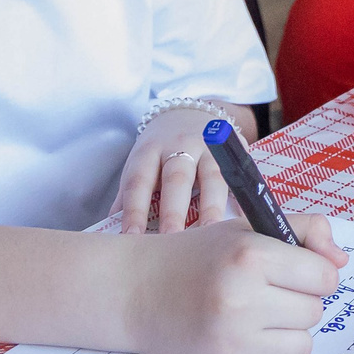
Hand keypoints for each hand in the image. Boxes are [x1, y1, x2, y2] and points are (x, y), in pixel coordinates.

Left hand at [113, 102, 251, 233]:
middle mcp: (180, 146)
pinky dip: (241, 199)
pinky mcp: (234, 151)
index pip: (139, 181)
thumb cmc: (159, 150)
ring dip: (211, 207)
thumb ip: (127, 197)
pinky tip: (241, 222)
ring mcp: (210, 148)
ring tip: (209, 235)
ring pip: (212, 177)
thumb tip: (111, 235)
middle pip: (176, 178)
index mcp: (150, 151)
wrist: (190, 113)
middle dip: (174, 210)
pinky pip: (239, 176)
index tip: (131, 237)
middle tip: (171, 240)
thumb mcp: (139, 164)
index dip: (135, 209)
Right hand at [123, 215, 349, 353]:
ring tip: (259, 315)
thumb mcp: (248, 229)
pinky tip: (241, 335)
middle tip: (269, 291)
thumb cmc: (200, 257)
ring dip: (288, 331)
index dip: (315, 273)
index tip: (295, 270)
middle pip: (315, 312)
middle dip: (299, 300)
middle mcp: (242, 301)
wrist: (138, 292)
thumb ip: (305, 232)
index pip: (324, 277)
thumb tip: (342, 261)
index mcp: (250, 257)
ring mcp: (232, 342)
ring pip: (302, 346)